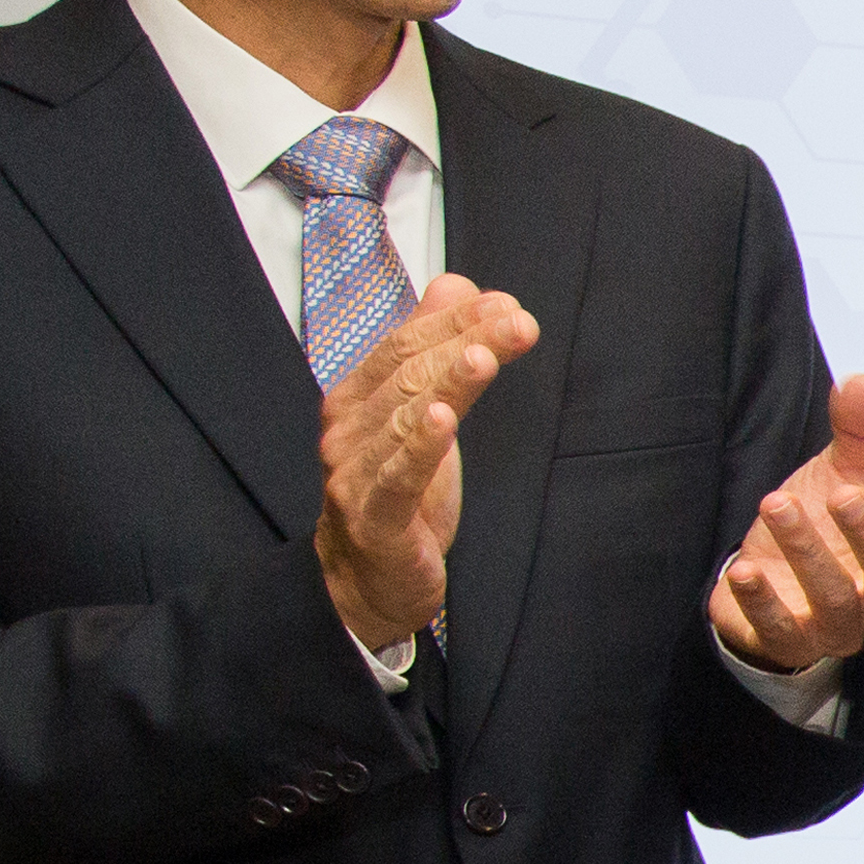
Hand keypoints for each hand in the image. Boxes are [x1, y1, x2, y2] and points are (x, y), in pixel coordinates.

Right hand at [316, 275, 540, 652]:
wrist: (371, 579)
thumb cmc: (402, 492)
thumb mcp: (425, 416)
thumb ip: (436, 350)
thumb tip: (459, 284)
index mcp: (356, 396)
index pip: (405, 345)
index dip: (454, 322)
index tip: (507, 305)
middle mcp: (346, 427)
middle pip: (408, 374)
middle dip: (464, 343)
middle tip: (517, 323)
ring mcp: (352, 472)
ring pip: (404, 418)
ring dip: (447, 384)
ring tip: (485, 356)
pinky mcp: (372, 517)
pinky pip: (396, 477)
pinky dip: (419, 448)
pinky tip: (443, 420)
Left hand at [710, 372, 863, 675]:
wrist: (765, 578)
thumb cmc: (820, 529)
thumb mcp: (841, 476)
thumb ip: (857, 436)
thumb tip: (862, 382)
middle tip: (844, 495)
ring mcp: (836, 629)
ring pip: (837, 603)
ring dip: (807, 553)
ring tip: (777, 505)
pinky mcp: (789, 642)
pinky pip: (782, 630)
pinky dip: (762, 600)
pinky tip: (744, 568)